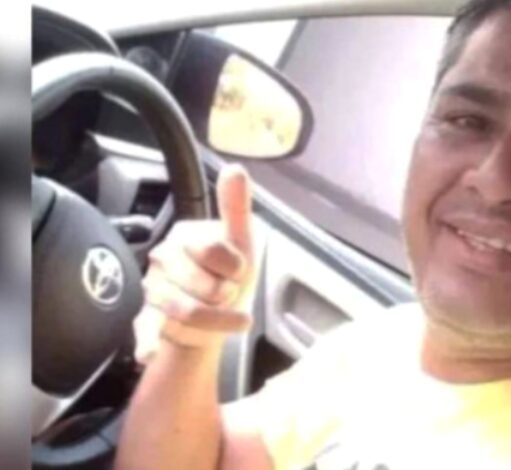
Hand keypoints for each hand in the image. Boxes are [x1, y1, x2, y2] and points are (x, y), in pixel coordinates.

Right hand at [133, 164, 258, 362]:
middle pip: (199, 285)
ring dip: (214, 321)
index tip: (239, 271)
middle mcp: (163, 260)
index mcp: (185, 236)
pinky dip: (148, 343)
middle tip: (229, 294)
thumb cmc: (230, 275)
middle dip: (224, 296)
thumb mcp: (243, 242)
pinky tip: (148, 353)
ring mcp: (154, 290)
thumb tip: (236, 168)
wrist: (219, 316)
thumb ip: (237, 207)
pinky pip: (145, 330)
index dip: (235, 267)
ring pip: (182, 311)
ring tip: (224, 315)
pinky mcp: (148, 319)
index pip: (212, 251)